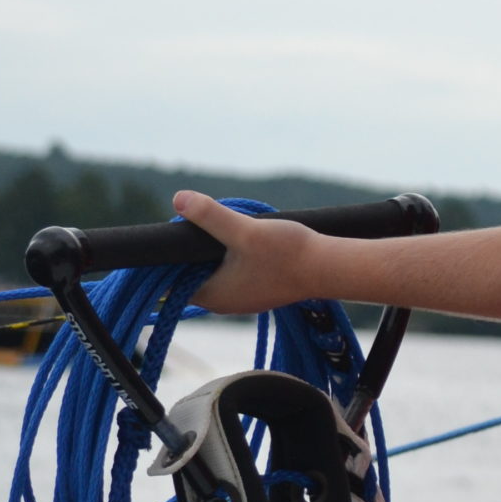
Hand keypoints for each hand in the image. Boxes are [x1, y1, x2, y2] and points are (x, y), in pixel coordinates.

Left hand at [171, 190, 326, 314]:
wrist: (330, 268)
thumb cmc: (288, 253)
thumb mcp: (245, 230)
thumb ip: (210, 216)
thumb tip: (178, 199)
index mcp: (210, 294)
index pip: (170, 277)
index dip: (171, 254)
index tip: (183, 230)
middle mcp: (222, 303)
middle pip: (191, 273)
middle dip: (196, 248)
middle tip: (210, 224)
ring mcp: (242, 299)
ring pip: (214, 272)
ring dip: (217, 252)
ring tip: (234, 230)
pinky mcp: (259, 291)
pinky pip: (234, 274)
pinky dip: (235, 258)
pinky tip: (250, 242)